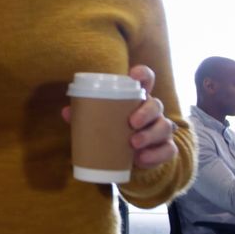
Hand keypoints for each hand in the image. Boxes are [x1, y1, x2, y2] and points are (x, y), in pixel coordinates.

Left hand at [60, 65, 177, 169]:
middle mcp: (153, 111)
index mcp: (137, 99)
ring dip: (150, 135)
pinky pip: (168, 149)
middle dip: (146, 112)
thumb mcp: (101, 121)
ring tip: (134, 144)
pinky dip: (156, 155)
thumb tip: (66, 112)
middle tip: (132, 123)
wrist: (130, 159)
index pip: (146, 79)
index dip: (143, 74)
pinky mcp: (165, 148)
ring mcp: (161, 129)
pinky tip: (142, 159)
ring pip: (165, 126)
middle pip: (156, 104)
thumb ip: (86, 115)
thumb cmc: (115, 131)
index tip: (134, 76)